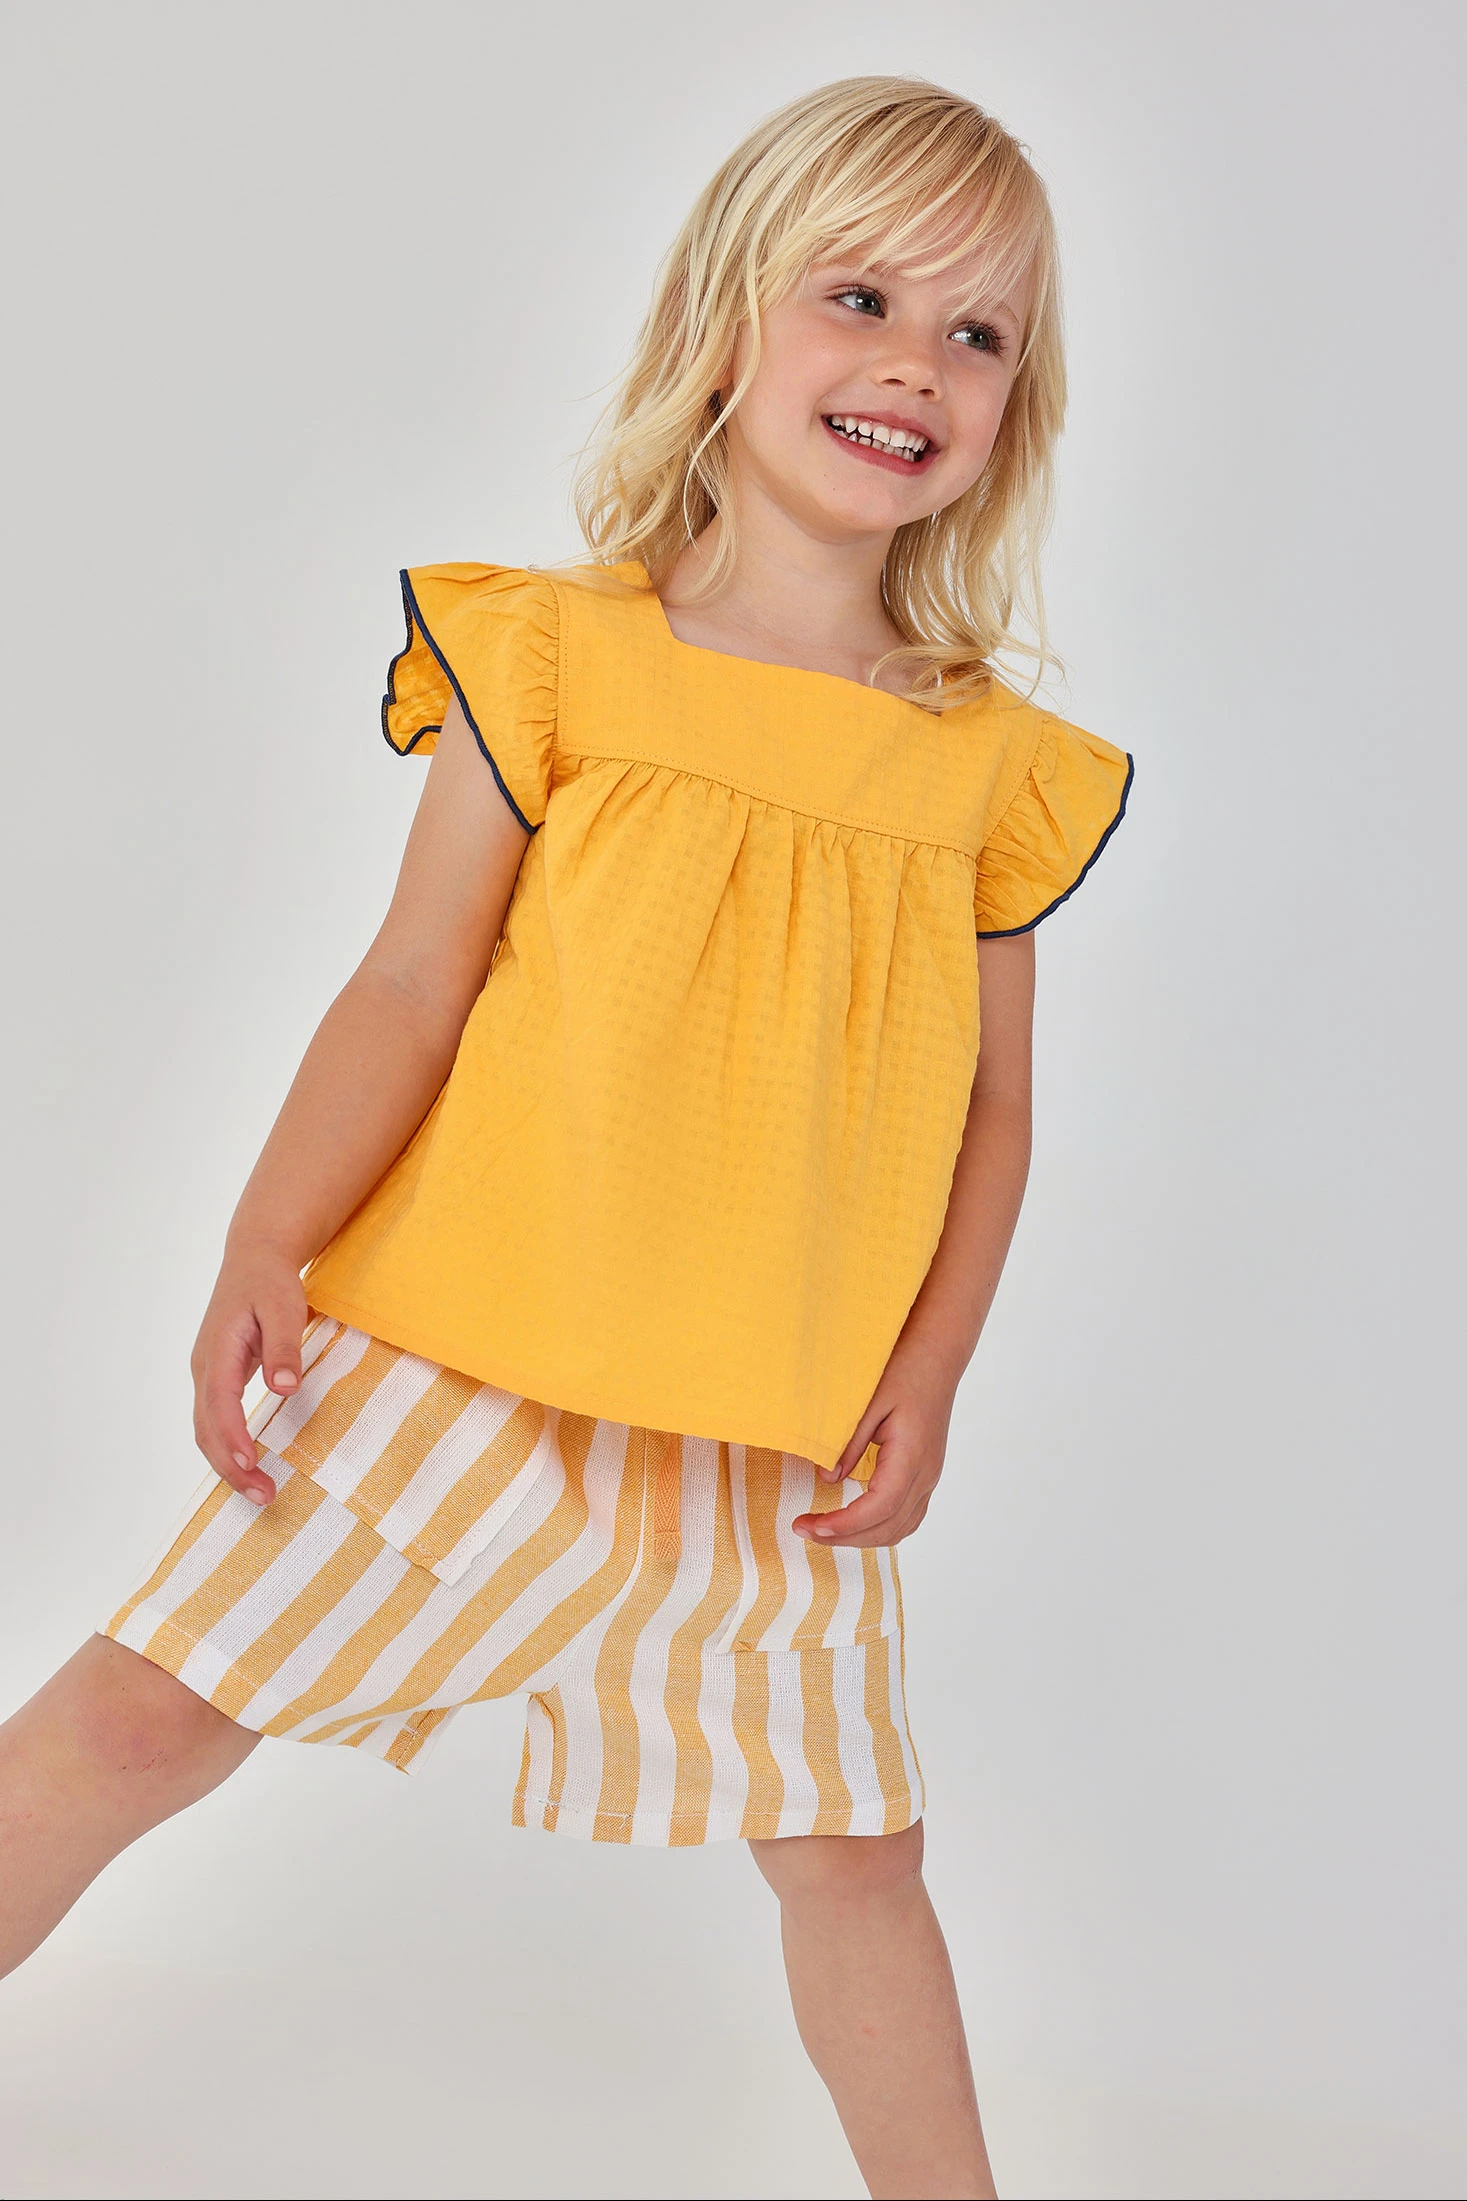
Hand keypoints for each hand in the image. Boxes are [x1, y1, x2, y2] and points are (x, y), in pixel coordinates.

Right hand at [190, 1239, 308, 1505]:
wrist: (254, 1259)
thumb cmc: (270, 1282)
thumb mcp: (284, 1306)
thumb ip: (284, 1346)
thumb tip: (284, 1387)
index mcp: (218, 1351)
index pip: (220, 1404)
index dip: (233, 1438)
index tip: (250, 1465)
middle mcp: (205, 1368)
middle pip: (207, 1428)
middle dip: (230, 1467)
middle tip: (264, 1496)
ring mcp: (208, 1375)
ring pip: (207, 1430)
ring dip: (228, 1465)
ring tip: (261, 1491)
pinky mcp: (217, 1379)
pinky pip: (215, 1422)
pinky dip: (227, 1449)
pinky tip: (249, 1466)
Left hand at [792, 1343, 956, 1547]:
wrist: (937, 1357)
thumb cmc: (903, 1371)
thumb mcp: (868, 1402)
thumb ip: (848, 1443)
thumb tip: (826, 1479)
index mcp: (912, 1456)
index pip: (879, 1508)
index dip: (844, 1524)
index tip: (810, 1526)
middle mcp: (926, 1474)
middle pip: (888, 1527)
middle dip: (844, 1537)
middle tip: (803, 1528)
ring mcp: (930, 1477)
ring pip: (900, 1528)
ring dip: (861, 1538)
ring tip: (823, 1529)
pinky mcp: (926, 1475)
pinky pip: (906, 1517)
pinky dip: (878, 1528)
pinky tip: (853, 1522)